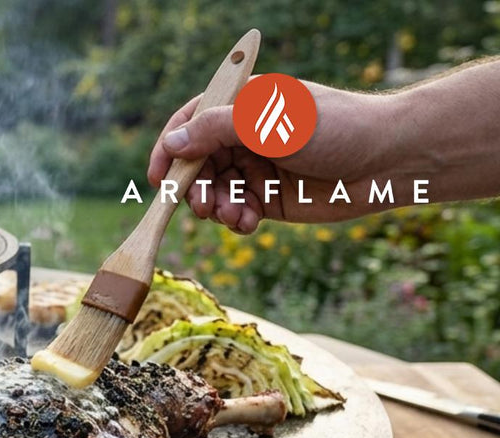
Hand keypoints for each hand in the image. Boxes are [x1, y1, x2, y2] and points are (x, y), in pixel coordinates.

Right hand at [147, 80, 390, 232]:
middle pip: (196, 164)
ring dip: (214, 207)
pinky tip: (248, 222)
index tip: (158, 177)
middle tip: (200, 205)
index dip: (169, 147)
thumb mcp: (270, 122)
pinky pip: (235, 212)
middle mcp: (244, 137)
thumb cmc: (335, 128)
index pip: (190, 122)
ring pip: (212, 192)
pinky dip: (234, 220)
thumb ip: (216, 129)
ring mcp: (255, 168)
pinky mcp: (269, 198)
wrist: (388, 162)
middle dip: (192, 187)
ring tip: (233, 216)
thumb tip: (172, 143)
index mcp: (243, 107)